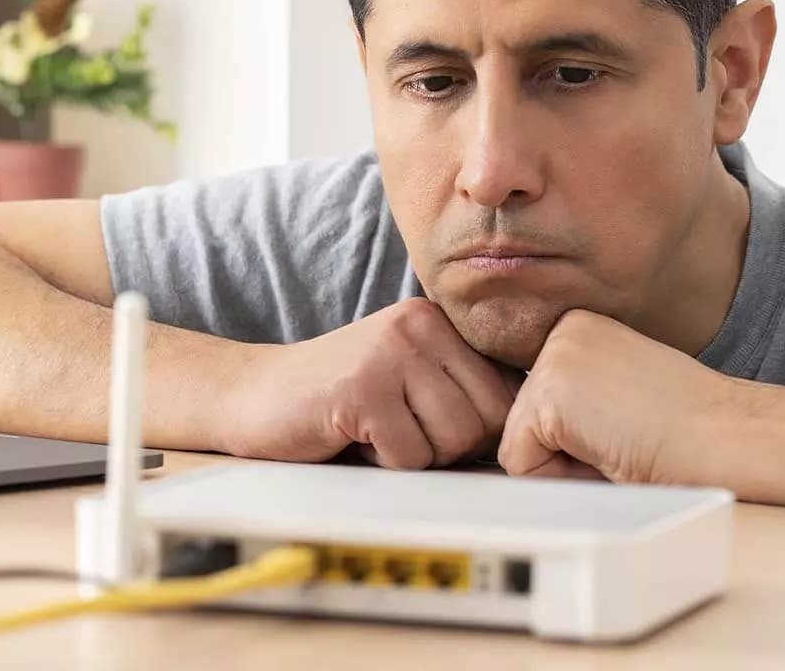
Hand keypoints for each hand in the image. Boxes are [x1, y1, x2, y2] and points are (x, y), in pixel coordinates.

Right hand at [222, 298, 515, 468]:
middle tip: (399, 432)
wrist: (253, 396)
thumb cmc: (338, 400)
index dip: (477, 430)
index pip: (505, 391)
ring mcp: (389, 353)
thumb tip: (531, 430)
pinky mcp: (361, 389)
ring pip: (452, 440)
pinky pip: (409, 456)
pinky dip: (382, 463)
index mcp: (437, 321)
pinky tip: (353, 437)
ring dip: (414, 456)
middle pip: (485, 420)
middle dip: (448, 447)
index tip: (433, 428)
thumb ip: (461, 390)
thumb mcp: (408, 378)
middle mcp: (419, 326)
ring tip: (376, 430)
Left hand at [498, 310, 747, 484]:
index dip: (576, 439)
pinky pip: (519, 462)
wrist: (731, 439)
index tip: (626, 428)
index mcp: (580, 330)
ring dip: (567, 467)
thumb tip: (523, 437)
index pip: (535, 404)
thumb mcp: (616, 401)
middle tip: (625, 439)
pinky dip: (561, 478)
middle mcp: (562, 331)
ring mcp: (553, 355)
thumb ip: (573, 404)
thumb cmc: (690, 435)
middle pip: (520, 423)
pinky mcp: (549, 390)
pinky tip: (609, 450)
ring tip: (619, 444)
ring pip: (518, 444)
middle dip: (567, 453)